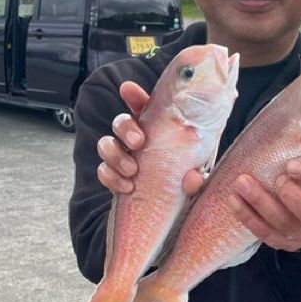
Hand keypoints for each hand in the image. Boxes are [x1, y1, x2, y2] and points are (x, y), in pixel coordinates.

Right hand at [96, 81, 205, 196]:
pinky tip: (127, 187)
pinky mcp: (115, 177)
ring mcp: (124, 157)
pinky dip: (111, 177)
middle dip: (125, 127)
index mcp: (159, 130)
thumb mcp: (197, 178)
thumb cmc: (186, 184)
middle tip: (138, 142)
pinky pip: (103, 171)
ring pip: (106, 144)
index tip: (127, 89)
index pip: (144, 107)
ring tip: (132, 170)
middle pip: (121, 121)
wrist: (173, 212)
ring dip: (115, 155)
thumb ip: (197, 178)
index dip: (133, 96)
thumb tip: (192, 178)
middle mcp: (138, 140)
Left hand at [229, 158, 300, 251]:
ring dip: (260, 204)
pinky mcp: (288, 245)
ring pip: (285, 225)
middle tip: (275, 179)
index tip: (292, 164)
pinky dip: (249, 218)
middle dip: (291, 196)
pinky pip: (267, 235)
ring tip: (242, 184)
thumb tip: (284, 128)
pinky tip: (235, 201)